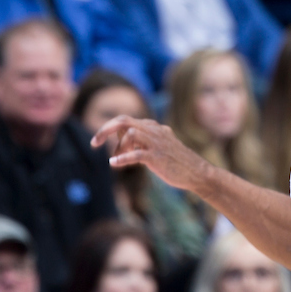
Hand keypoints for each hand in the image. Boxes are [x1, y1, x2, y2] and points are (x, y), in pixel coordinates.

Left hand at [91, 115, 210, 191]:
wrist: (196, 172)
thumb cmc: (175, 161)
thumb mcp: (157, 146)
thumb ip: (141, 141)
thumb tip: (122, 141)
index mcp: (152, 127)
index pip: (125, 119)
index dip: (109, 128)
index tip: (98, 140)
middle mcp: (153, 131)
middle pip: (124, 121)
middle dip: (105, 130)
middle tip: (94, 143)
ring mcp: (156, 143)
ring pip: (130, 133)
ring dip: (118, 147)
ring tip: (116, 160)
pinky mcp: (158, 157)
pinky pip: (137, 154)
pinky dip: (123, 158)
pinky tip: (114, 164)